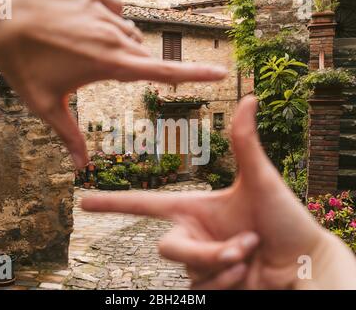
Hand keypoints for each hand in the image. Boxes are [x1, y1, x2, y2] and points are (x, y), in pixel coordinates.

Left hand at [0, 0, 226, 167]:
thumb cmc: (22, 67)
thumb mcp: (46, 106)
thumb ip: (68, 137)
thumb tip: (80, 170)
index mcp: (109, 64)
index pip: (163, 72)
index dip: (195, 74)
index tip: (221, 72)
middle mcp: (114, 35)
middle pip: (142, 55)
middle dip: (128, 67)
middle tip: (93, 69)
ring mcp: (104, 10)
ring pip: (129, 33)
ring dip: (117, 45)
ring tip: (81, 48)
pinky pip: (116, 9)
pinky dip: (108, 20)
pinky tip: (83, 25)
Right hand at [82, 96, 355, 289]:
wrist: (302, 262)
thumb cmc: (284, 218)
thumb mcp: (261, 180)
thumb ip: (244, 142)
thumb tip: (249, 97)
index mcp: (193, 208)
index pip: (144, 205)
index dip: (113, 202)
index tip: (84, 200)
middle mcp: (193, 234)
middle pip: (168, 248)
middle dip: (205, 251)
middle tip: (242, 247)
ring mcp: (200, 262)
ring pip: (190, 269)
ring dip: (225, 264)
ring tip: (253, 254)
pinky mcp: (208, 284)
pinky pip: (201, 288)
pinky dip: (226, 281)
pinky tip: (248, 273)